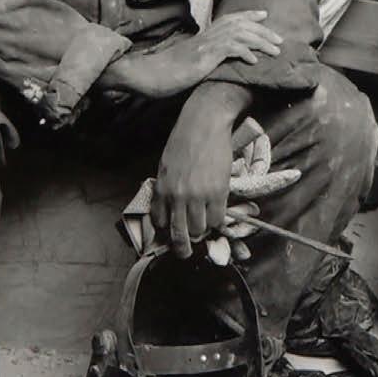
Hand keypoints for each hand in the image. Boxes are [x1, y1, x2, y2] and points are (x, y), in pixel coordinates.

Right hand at [105, 10, 281, 98]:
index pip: (230, 19)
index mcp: (204, 36)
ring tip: (276, 51)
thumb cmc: (166, 73)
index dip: (248, 16)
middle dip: (263, 30)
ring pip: (239, 35)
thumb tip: (215, 62)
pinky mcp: (203, 57)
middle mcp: (206, 36)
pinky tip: (254, 61)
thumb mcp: (190, 62)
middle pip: (240, 25)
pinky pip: (229, 49)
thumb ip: (204, 58)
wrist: (148, 75)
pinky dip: (244, 53)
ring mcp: (205, 45)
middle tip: (280, 39)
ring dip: (260, 42)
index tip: (264, 15)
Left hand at [150, 95, 237, 258]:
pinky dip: (217, 221)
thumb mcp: (166, 166)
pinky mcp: (218, 192)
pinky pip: (218, 219)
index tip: (172, 233)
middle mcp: (177, 196)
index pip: (160, 223)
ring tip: (204, 225)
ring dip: (203, 230)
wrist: (203, 124)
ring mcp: (198, 195)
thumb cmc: (183, 141)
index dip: (167, 231)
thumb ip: (167, 188)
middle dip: (183, 248)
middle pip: (180, 234)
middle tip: (186, 252)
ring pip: (200, 229)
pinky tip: (216, 214)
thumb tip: (171, 208)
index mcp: (161, 188)